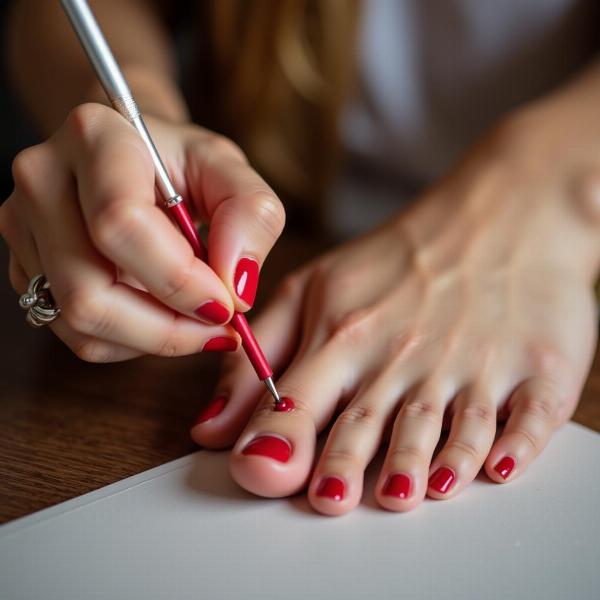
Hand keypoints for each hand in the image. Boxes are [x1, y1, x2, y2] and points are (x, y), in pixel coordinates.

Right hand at [0, 103, 284, 360]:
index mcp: (95, 137)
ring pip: (80, 323)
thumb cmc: (184, 166)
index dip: (179, 280)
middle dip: (168, 328)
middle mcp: (43, 180)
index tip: (228, 304)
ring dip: (153, 340)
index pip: (121, 224)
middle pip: (88, 291)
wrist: (136, 160)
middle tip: (219, 325)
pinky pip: (78, 335)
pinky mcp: (26, 268)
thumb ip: (252, 217)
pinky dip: (132, 342)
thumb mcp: (232, 173)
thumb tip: (237, 288)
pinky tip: (164, 317)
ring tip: (197, 321)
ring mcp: (24, 228)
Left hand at [191, 117, 599, 514]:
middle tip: (330, 498)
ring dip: (421, 459)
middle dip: (346, 462)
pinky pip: (527, 413)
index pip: (305, 397)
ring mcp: (472, 363)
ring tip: (404, 493)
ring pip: (441, 422)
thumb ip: (256, 361)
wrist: (496, 218)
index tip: (262, 469)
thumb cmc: (398, 261)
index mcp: (347, 337)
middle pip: (370, 419)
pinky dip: (514, 441)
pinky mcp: (536, 369)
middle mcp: (406, 355)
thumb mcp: (312, 290)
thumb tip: (211, 427)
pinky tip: (496, 467)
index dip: (281, 436)